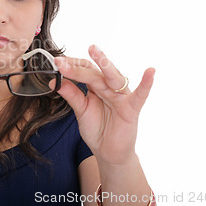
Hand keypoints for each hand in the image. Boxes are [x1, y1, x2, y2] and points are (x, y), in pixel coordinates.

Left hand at [51, 45, 154, 165]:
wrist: (108, 152)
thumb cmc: (97, 129)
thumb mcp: (81, 110)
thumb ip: (71, 95)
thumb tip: (55, 82)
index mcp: (97, 86)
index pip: (84, 70)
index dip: (71, 66)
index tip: (56, 63)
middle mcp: (109, 87)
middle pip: (94, 72)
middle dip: (78, 66)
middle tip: (61, 61)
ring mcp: (121, 96)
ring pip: (113, 77)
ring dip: (104, 64)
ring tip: (95, 52)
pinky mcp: (131, 109)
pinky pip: (140, 95)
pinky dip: (146, 84)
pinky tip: (150, 71)